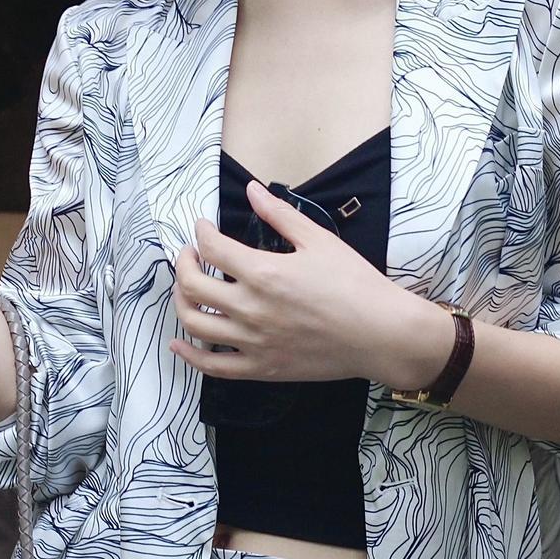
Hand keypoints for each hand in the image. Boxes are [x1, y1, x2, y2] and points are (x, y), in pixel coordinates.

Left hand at [169, 178, 421, 384]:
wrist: (381, 334)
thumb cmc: (354, 283)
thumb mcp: (318, 240)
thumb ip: (279, 214)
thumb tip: (251, 190)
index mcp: (263, 274)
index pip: (212, 248)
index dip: (201, 232)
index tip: (202, 226)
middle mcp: (251, 309)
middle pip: (193, 286)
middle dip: (184, 264)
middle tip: (191, 254)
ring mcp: (253, 343)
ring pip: (195, 325)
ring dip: (181, 302)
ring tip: (187, 288)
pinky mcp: (262, 369)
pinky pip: (214, 367)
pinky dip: (190, 355)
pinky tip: (179, 343)